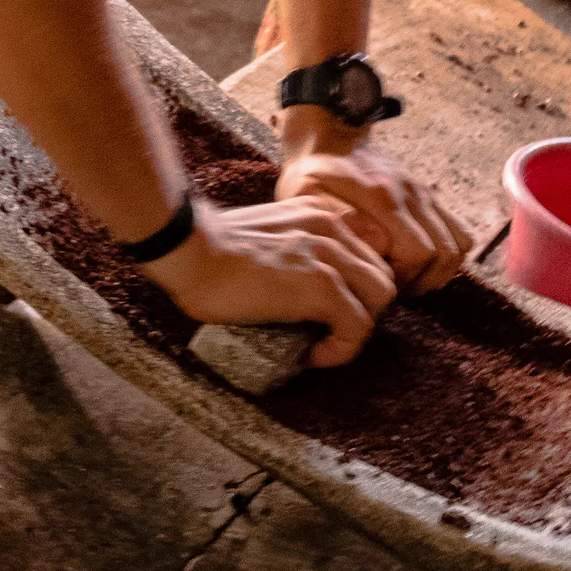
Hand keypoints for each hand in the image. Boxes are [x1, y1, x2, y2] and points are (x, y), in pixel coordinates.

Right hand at [155, 195, 396, 367]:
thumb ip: (293, 248)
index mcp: (319, 214)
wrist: (189, 251)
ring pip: (380, 299)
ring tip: (322, 343)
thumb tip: (298, 285)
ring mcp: (331, 257)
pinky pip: (358, 328)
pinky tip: (311, 356)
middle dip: (362, 308)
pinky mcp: (323, 288)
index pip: (366, 252)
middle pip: (381, 274)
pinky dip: (340, 350)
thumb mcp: (267, 234)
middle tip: (327, 329)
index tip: (324, 310)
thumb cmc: (209, 249)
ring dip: (356, 328)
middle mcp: (333, 228)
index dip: (354, 287)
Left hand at [275, 142, 470, 295]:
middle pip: (440, 254)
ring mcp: (424, 193)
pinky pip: (461, 234)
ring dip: (436, 272)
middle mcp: (410, 193)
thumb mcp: (308, 198)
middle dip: (418, 281)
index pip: (414, 255)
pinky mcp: (430, 197)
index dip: (398, 280)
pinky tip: (420, 266)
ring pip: (455, 247)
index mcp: (380, 196)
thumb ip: (340, 223)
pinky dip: (449, 257)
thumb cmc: (312, 175)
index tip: (372, 285)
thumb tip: (378, 248)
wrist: (329, 139)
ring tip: (406, 280)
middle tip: (389, 288)